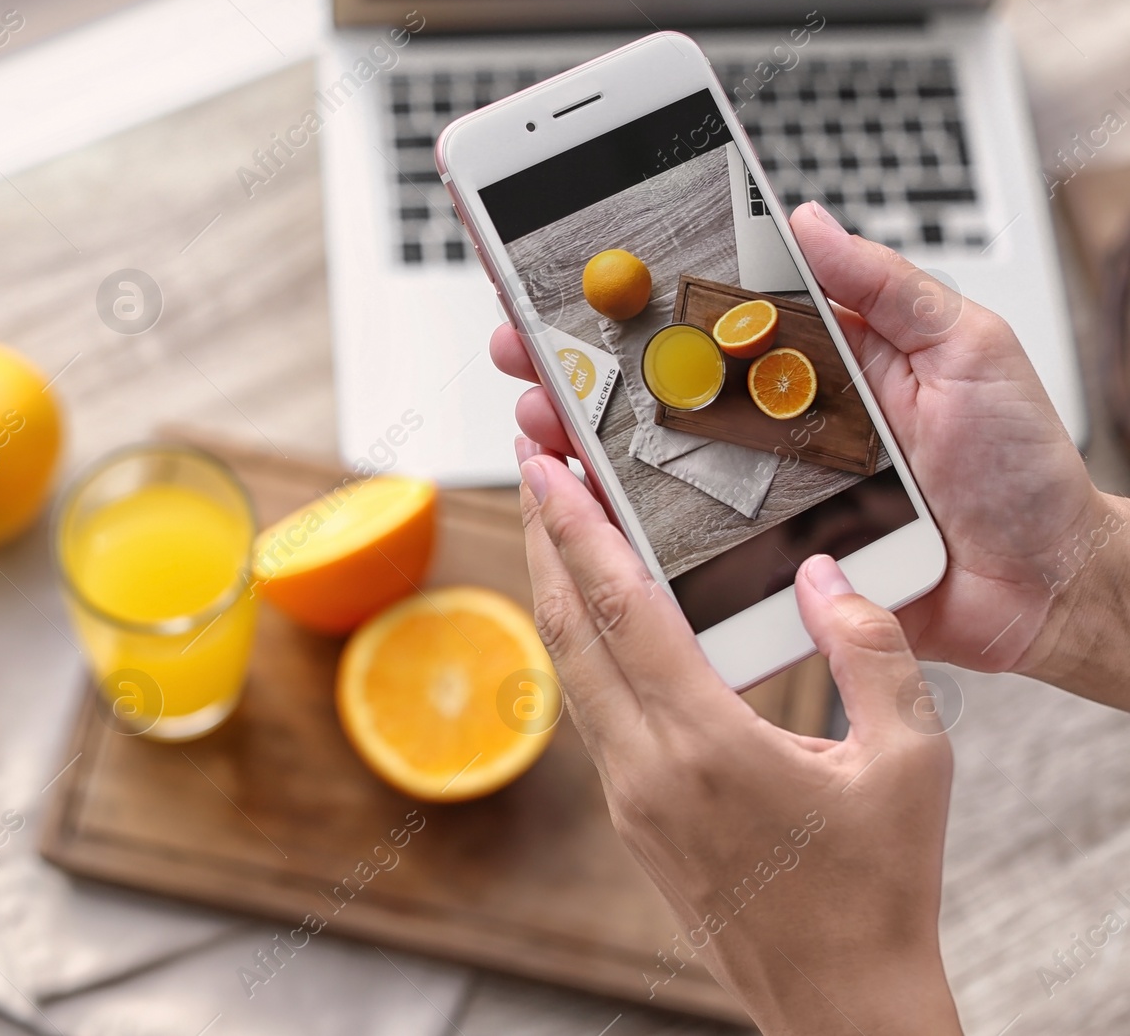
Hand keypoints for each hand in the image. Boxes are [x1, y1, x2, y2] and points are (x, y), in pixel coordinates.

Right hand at [494, 201, 1129, 703]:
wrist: (1043, 582)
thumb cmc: (1018, 467)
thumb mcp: (965, 347)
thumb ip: (884, 285)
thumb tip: (804, 219)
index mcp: (817, 363)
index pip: (711, 318)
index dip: (642, 297)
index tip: (576, 273)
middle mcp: (778, 422)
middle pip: (661, 385)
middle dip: (583, 361)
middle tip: (522, 340)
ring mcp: (764, 489)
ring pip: (656, 457)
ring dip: (585, 434)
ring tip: (539, 413)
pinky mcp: (765, 554)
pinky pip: (684, 536)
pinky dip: (624, 519)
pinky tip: (581, 495)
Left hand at [518, 453, 960, 1032]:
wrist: (841, 1006)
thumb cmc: (880, 891)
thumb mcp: (911, 763)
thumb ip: (873, 654)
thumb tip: (822, 575)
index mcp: (708, 747)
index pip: (622, 610)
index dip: (580, 529)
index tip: (549, 467)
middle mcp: (648, 769)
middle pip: (569, 630)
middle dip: (546, 540)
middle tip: (536, 466)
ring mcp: (630, 798)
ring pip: (571, 671)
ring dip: (558, 592)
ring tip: (559, 525)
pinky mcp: (631, 819)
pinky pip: (593, 712)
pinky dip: (584, 648)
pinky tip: (598, 618)